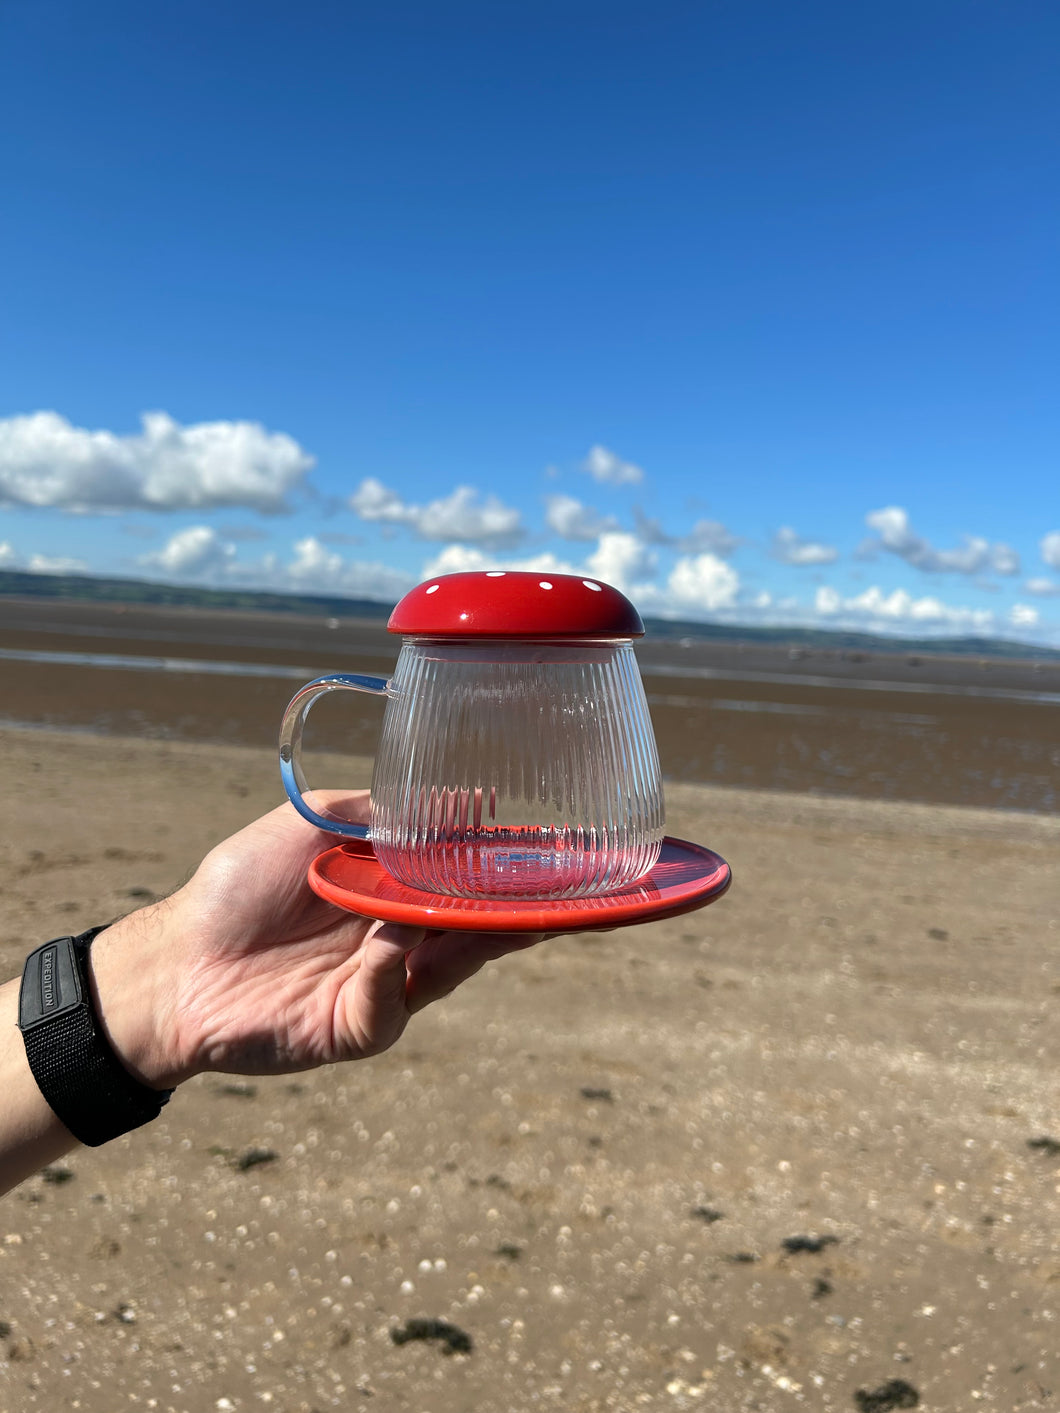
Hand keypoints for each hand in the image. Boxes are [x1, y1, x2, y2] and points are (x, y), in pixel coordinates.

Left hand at [88, 793, 545, 1089]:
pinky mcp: (357, 1026)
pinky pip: (391, 1000)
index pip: (467, 879)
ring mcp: (384, 986)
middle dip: (516, 907)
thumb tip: (471, 796)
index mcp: (396, 891)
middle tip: (559, 888)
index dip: (507, 869)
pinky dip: (393, 969)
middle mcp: (401, 939)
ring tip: (510, 912)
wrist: (177, 960)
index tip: (554, 852)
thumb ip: (387, 812)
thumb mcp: (316, 821)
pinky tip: (389, 941)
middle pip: (476, 926)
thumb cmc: (241, 884)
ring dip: (476, 938)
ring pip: (449, 965)